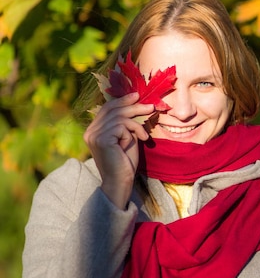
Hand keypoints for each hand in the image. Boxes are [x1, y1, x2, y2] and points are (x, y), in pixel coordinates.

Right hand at [83, 93, 154, 208]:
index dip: (121, 100)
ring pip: (120, 117)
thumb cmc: (125, 162)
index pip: (107, 108)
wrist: (121, 182)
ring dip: (137, 123)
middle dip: (134, 106)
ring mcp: (94, 135)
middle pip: (113, 109)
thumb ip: (125, 123)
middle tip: (150, 107)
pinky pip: (122, 126)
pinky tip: (140, 141)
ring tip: (145, 134)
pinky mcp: (102, 139)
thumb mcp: (126, 137)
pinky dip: (134, 131)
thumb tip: (135, 103)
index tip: (136, 95)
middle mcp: (90, 131)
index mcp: (93, 130)